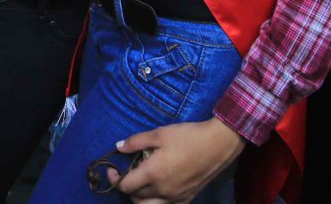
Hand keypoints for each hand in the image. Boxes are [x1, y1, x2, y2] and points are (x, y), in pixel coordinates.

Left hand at [112, 118, 245, 203]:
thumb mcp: (159, 133)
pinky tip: (158, 188)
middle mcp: (163, 191)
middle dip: (126, 188)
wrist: (217, 145)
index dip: (114, 179)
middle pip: (135, 199)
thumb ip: (136, 142)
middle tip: (126, 173)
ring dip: (140, 198)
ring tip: (140, 183)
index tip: (112, 168)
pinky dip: (156, 201)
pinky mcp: (187, 199)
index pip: (125, 187)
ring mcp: (176, 198)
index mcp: (153, 174)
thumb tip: (118, 147)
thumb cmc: (187, 136)